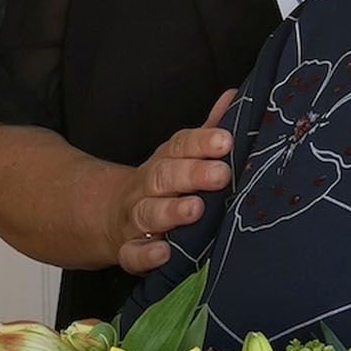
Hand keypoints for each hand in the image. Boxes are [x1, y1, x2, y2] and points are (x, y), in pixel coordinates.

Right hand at [113, 90, 236, 272]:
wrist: (114, 216)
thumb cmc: (165, 184)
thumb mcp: (182, 156)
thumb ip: (208, 132)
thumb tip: (236, 95)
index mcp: (166, 161)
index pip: (180, 146)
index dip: (202, 142)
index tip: (226, 140)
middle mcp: (148, 187)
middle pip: (165, 176)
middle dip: (193, 175)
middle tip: (221, 175)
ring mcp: (136, 218)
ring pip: (148, 212)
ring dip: (172, 212)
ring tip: (196, 210)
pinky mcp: (129, 250)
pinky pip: (132, 254)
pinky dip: (146, 255)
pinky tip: (164, 254)